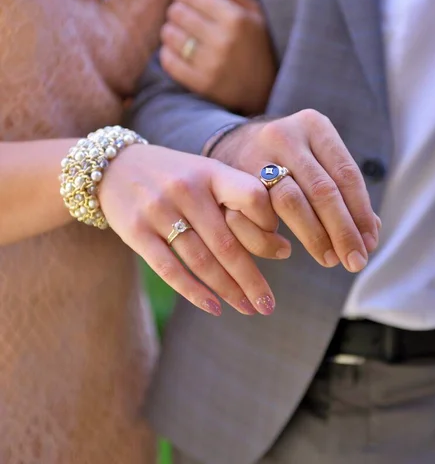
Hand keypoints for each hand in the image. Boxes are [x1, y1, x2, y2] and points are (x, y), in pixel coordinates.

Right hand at [99, 144, 290, 315]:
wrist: (112, 166)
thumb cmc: (173, 175)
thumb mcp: (204, 172)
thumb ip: (237, 199)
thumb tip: (281, 245)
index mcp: (209, 171)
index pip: (252, 197)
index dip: (269, 225)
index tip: (281, 250)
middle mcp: (186, 189)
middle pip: (227, 242)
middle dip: (252, 279)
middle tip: (269, 305)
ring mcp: (158, 210)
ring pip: (201, 260)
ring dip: (227, 290)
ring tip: (247, 308)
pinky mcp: (136, 231)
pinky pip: (169, 268)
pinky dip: (194, 292)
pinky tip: (214, 307)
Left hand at [160, 0, 275, 114]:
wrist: (266, 90)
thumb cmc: (260, 45)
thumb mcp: (255, 13)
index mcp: (235, 18)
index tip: (188, 1)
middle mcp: (222, 40)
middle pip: (176, 13)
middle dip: (176, 12)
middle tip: (183, 18)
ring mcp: (210, 64)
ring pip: (169, 35)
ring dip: (170, 31)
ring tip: (180, 34)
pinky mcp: (200, 84)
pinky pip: (168, 61)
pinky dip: (167, 53)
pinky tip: (177, 51)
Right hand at [209, 110, 380, 272]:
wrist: (232, 144)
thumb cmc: (288, 159)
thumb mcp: (316, 159)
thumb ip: (342, 190)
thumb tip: (371, 233)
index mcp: (313, 126)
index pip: (346, 173)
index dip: (360, 213)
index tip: (370, 244)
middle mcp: (284, 135)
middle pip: (321, 189)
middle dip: (342, 231)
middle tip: (355, 262)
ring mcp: (256, 155)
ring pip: (290, 202)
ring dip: (314, 236)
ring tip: (329, 259)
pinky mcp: (231, 177)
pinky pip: (259, 213)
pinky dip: (275, 235)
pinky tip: (287, 250)